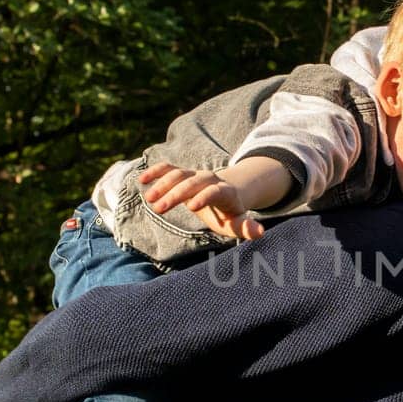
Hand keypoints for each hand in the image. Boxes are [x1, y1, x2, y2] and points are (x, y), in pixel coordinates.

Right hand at [139, 162, 265, 240]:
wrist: (226, 193)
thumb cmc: (230, 213)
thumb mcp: (237, 222)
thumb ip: (246, 227)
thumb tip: (260, 233)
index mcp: (225, 192)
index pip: (214, 191)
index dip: (204, 196)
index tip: (192, 207)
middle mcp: (209, 179)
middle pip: (192, 182)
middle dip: (175, 193)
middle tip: (158, 208)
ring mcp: (194, 175)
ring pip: (178, 174)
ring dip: (163, 184)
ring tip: (149, 200)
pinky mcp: (182, 173)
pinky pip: (168, 168)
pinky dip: (156, 171)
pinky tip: (142, 179)